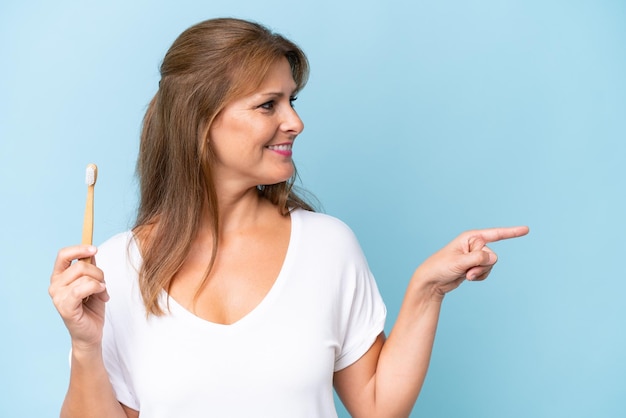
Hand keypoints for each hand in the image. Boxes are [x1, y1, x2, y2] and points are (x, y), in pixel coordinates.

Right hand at [49, 245, 108, 349]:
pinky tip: (102, 295)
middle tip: (104, 284)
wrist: (91, 332)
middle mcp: (55, 285)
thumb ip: (90, 268)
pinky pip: (81, 289)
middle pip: (80, 266)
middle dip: (98, 273)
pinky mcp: (64, 307)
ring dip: (100, 283)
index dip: (79, 249)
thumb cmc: (91, 308)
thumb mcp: (94, 282)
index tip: (95, 249)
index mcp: (59, 277)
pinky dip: (96, 289)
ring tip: (102, 293)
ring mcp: (57, 297)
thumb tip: (91, 252)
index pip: (63, 255)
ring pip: (84, 277)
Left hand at [413, 226, 528, 300]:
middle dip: (481, 265)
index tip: (526, 229)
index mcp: (470, 237)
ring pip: (490, 265)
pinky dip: (480, 276)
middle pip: (491, 255)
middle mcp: (474, 244)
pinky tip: (468, 277)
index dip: (511, 232)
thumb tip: (494, 257)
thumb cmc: (440, 267)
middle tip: (465, 269)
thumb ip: (478, 258)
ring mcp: (475, 256)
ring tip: (466, 274)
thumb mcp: (459, 262)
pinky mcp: (474, 266)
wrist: (432, 281)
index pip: (495, 234)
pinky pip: (486, 272)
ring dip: (480, 272)